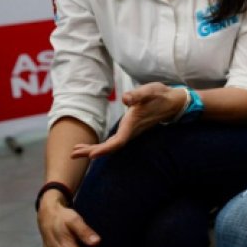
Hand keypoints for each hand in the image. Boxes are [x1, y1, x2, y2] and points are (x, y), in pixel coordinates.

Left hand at [71, 82, 185, 158]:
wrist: (173, 102)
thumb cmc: (160, 96)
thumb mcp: (150, 91)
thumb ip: (138, 95)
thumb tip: (125, 99)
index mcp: (133, 124)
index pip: (118, 141)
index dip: (104, 149)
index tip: (91, 155)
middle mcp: (131, 131)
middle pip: (111, 147)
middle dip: (92, 151)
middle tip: (73, 154)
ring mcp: (131, 132)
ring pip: (111, 146)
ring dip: (94, 150)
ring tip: (76, 151)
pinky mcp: (130, 130)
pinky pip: (114, 142)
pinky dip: (101, 145)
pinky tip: (92, 146)